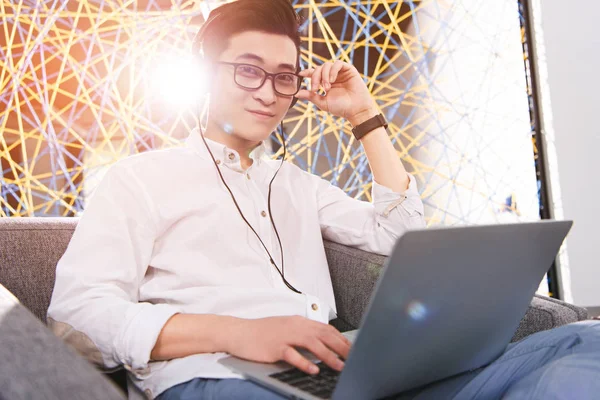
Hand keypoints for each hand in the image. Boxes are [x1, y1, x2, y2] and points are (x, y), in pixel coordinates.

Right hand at [225, 316, 351, 374]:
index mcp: (299, 321)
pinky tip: (313, 370)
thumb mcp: (286, 329)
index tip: (353, 349)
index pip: (326, 328)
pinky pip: (292, 355)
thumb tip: (322, 345)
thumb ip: (303, 335)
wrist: (238, 332)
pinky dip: (304, 363)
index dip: (341, 339)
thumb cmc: (262, 333)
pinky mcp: (274, 347)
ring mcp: (284, 336)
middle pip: (323, 334)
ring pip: (312, 343)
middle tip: (354, 358)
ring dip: (328, 356)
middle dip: (341, 347)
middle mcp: (294, 326)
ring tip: (340, 366)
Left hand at [294, 60, 378, 125]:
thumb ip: (310, 96)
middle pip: (319, 68)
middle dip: (315, 78)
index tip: (300, 74)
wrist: (355, 110)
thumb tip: (296, 93)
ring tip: (327, 87)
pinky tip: (332, 80)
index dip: (307, 72)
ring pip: (327, 65)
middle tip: (316, 89)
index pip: (315, 73)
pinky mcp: (348, 69)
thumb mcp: (322, 102)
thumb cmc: (341, 107)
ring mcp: (340, 72)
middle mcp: (332, 76)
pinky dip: (332, 70)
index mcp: (325, 83)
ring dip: (324, 75)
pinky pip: (338, 64)